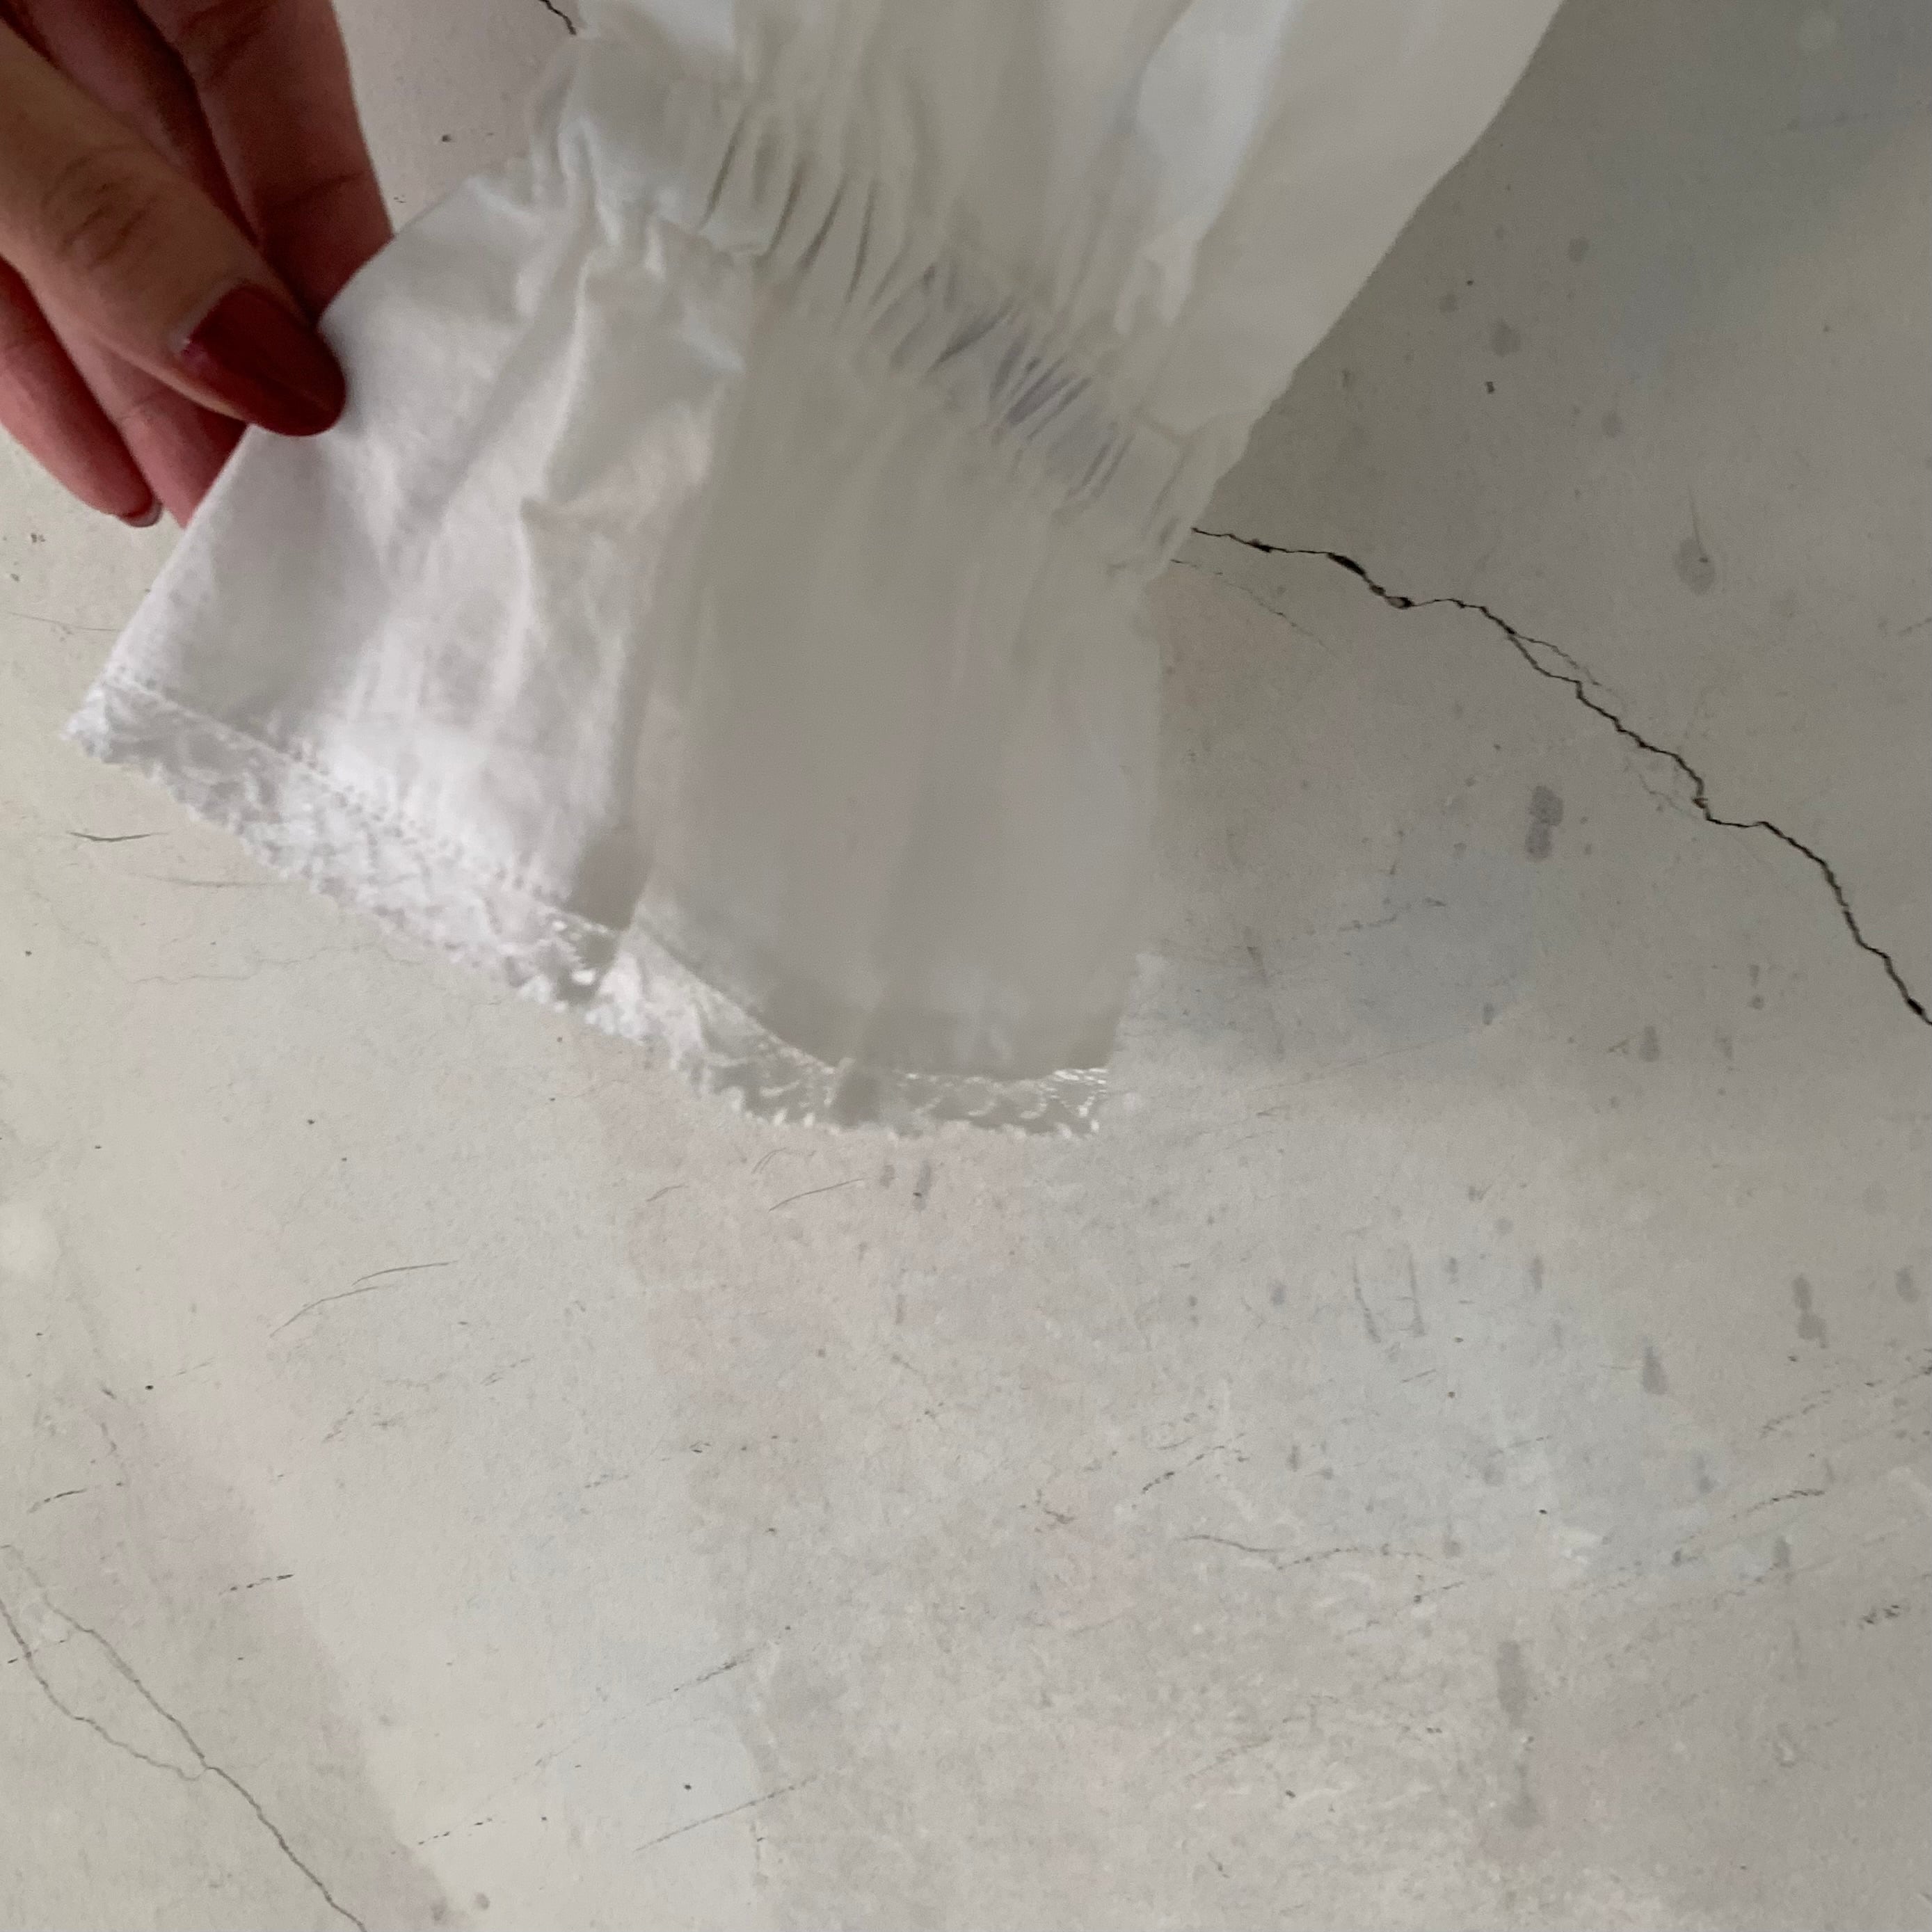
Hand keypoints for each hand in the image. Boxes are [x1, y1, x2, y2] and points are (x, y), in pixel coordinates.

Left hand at [0, 0, 387, 524]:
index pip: (267, 53)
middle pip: (188, 166)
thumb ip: (89, 200)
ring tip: (207, 502)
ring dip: (145, 380)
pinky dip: (35, 358)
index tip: (373, 368)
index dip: (330, 216)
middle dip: (236, 338)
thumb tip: (253, 353)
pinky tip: (101, 459)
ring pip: (86, 226)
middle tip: (296, 478)